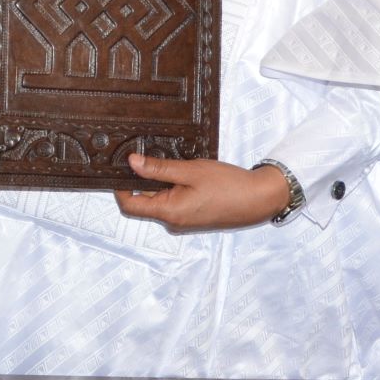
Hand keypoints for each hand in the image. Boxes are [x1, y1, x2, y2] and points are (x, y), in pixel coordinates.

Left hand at [112, 153, 294, 230]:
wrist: (259, 199)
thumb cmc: (228, 185)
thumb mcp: (191, 171)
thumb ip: (159, 168)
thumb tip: (132, 163)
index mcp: (169, 213)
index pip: (129, 205)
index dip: (120, 186)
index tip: (121, 165)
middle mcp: (172, 222)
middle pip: (143, 203)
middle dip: (141, 181)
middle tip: (146, 156)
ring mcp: (183, 222)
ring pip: (158, 201)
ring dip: (159, 183)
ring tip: (170, 162)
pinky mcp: (192, 218)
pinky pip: (173, 203)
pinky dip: (172, 188)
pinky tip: (183, 173)